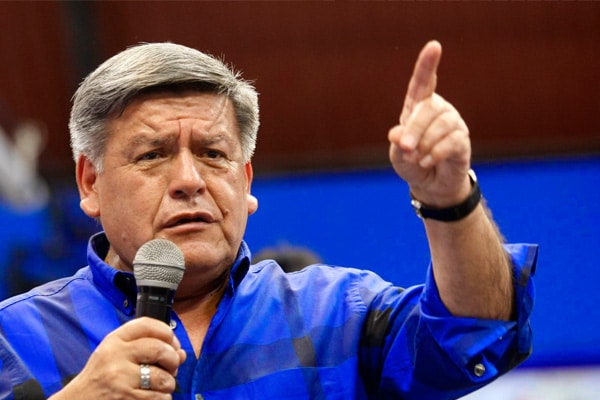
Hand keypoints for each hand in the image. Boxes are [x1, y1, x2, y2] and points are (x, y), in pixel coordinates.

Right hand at [51, 318, 185, 399]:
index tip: (172, 343)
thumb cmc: (102, 378)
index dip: (167, 332)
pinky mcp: (127, 398)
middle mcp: (116, 356)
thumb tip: (181, 353)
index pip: (147, 324)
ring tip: (158, 386)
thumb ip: (147, 349)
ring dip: (168, 384)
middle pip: (160, 349)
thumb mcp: (117, 356)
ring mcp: (120, 378)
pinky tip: (151, 397)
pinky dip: (162, 398)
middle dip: (172, 359)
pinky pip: (160, 397)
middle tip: (171, 367)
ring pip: (163, 377)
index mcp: (114, 340)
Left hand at [388, 41, 471, 207]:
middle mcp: (438, 110)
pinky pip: (452, 142)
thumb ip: (398, 143)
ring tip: (416, 159)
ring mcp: (453, 124)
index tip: (434, 46)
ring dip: (424, 145)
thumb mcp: (398, 154)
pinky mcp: (463, 141)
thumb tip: (399, 134)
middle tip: (405, 148)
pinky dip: (435, 154)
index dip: (427, 65)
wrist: (430, 185)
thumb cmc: (411, 163)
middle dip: (414, 129)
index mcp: (418, 107)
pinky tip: (427, 162)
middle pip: (428, 109)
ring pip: (441, 125)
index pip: (423, 82)